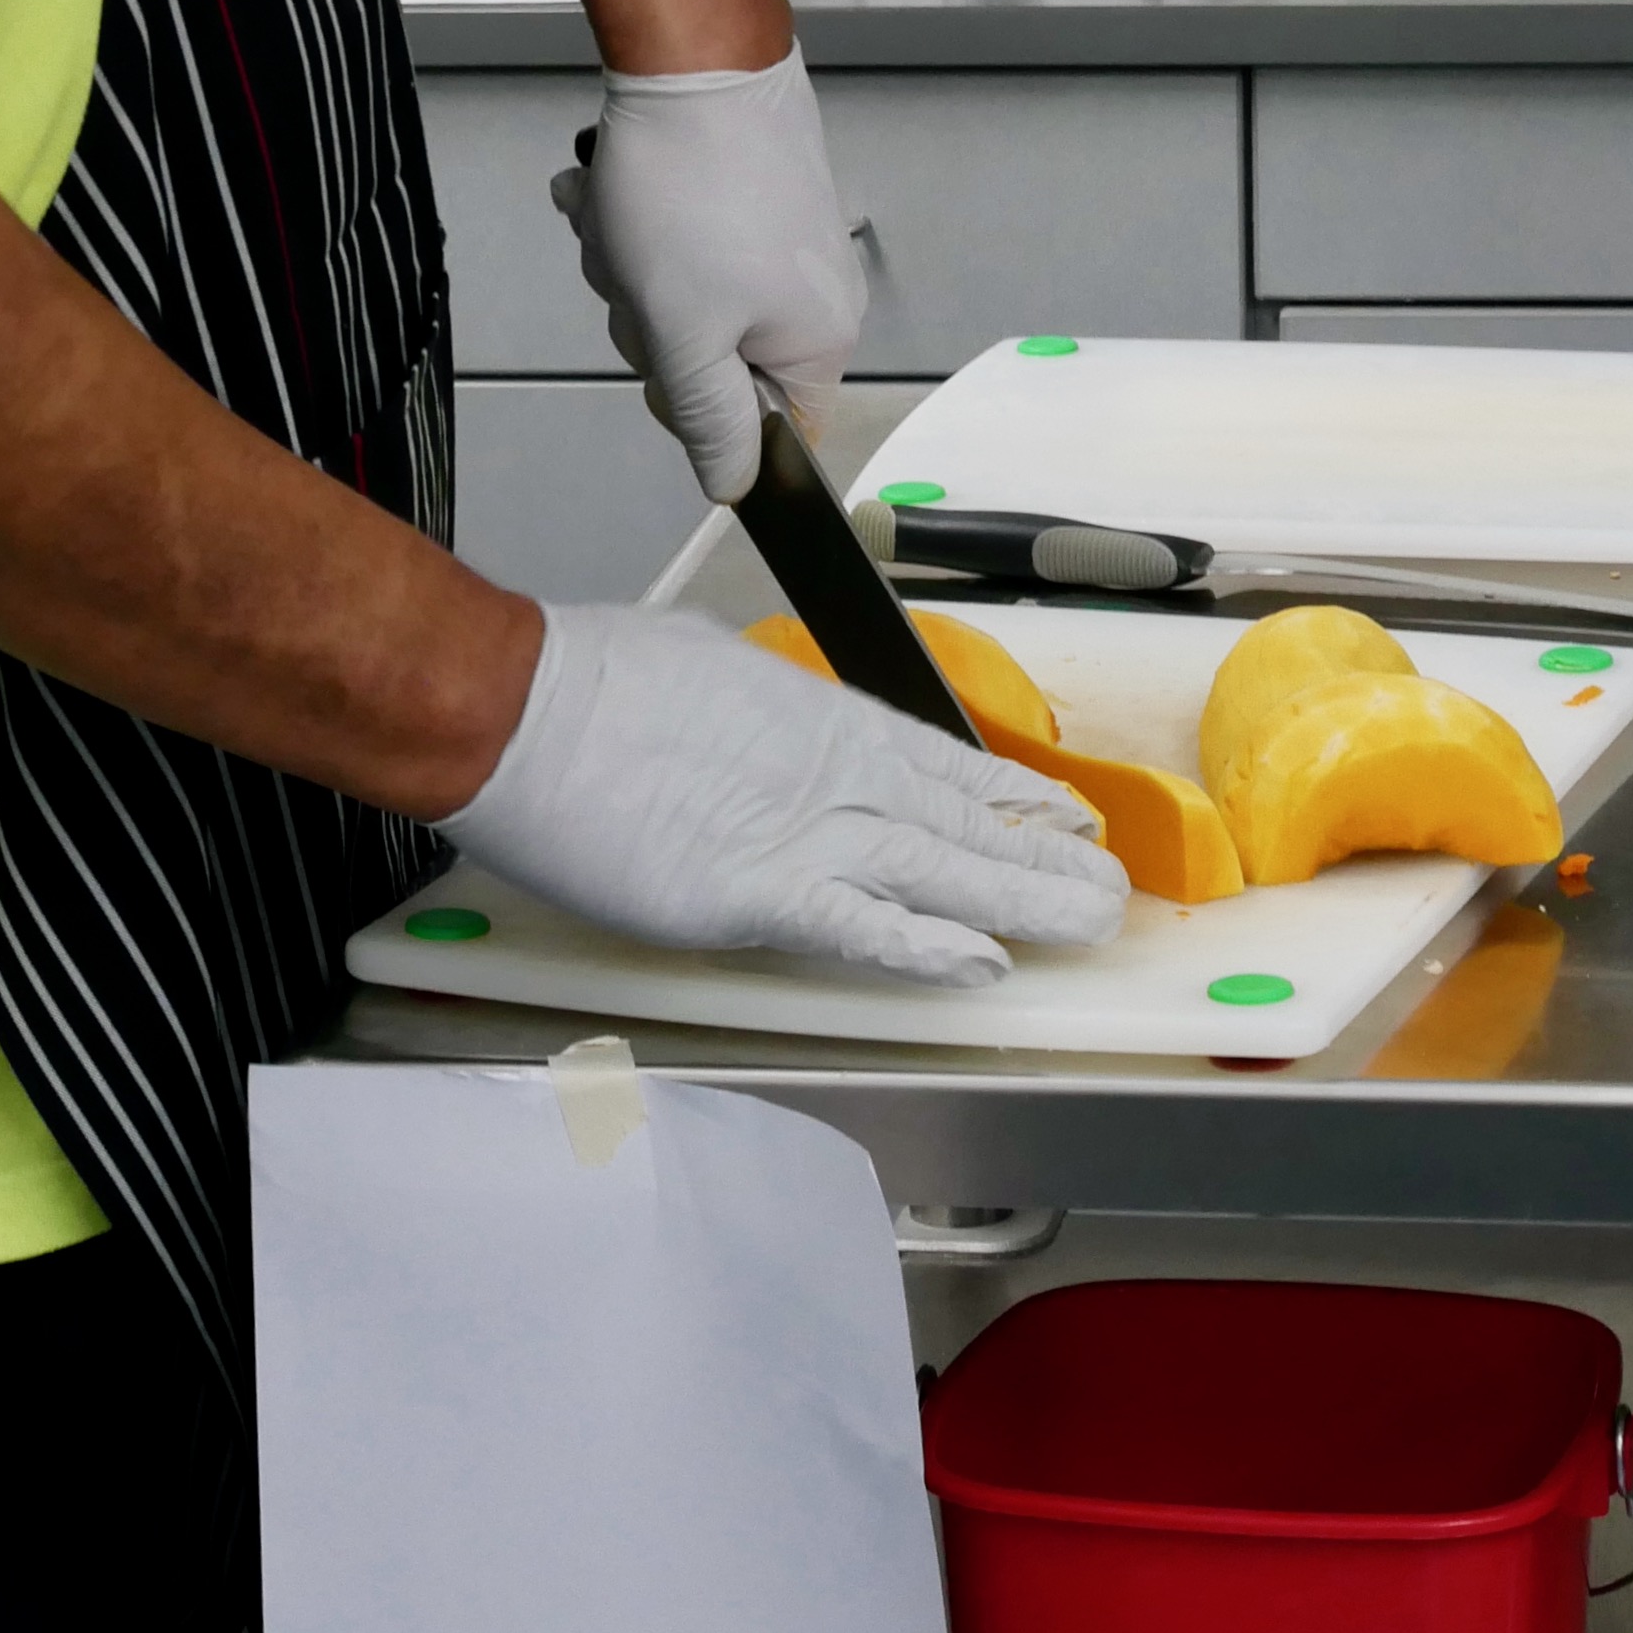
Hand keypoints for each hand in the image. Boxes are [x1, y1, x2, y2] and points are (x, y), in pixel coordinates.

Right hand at [437, 605, 1130, 984]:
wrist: (521, 708)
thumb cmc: (588, 684)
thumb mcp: (706, 672)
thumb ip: (760, 718)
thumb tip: (772, 736)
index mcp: (816, 722)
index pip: (942, 765)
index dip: (1009, 793)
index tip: (1062, 813)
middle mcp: (829, 776)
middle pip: (962, 821)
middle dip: (1042, 856)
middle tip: (1111, 882)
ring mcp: (800, 833)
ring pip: (942, 870)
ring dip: (1022, 897)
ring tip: (1091, 917)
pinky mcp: (756, 892)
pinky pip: (861, 927)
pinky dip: (924, 946)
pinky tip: (983, 960)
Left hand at [549, 48, 866, 502]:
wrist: (690, 53)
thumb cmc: (690, 189)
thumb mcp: (683, 335)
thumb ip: (710, 423)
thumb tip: (732, 485)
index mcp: (818, 337)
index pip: (773, 430)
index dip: (706, 415)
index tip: (669, 367)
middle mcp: (812, 288)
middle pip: (713, 361)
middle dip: (649, 321)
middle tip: (638, 273)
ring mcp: (779, 235)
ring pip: (680, 295)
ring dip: (629, 264)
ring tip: (622, 216)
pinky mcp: (746, 190)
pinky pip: (676, 237)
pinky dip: (635, 220)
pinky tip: (618, 187)